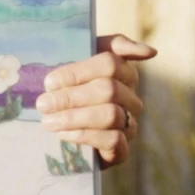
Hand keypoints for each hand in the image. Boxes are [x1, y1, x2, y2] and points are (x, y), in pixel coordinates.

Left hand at [34, 33, 157, 168]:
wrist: (58, 122)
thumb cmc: (67, 85)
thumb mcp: (77, 58)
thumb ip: (111, 45)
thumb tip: (151, 52)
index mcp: (123, 71)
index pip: (109, 63)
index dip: (77, 72)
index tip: (49, 82)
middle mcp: (131, 97)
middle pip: (109, 90)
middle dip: (71, 97)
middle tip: (43, 104)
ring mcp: (129, 124)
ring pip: (111, 115)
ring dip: (74, 117)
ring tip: (48, 120)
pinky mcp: (122, 150)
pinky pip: (113, 140)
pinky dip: (84, 136)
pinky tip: (62, 134)